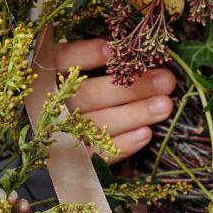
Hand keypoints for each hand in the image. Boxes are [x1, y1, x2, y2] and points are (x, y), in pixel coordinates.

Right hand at [57, 38, 175, 162]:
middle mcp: (50, 104)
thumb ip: (94, 59)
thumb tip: (134, 51)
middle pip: (88, 95)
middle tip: (166, 81)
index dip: (87, 55)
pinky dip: (121, 145)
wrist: (49, 144)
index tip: (114, 50)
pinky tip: (146, 134)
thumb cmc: (75, 89)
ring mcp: (58, 134)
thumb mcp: (75, 68)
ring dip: (133, 114)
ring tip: (165, 106)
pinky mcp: (69, 162)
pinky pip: (95, 155)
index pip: (63, 60)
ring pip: (94, 124)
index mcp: (46, 75)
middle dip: (129, 88)